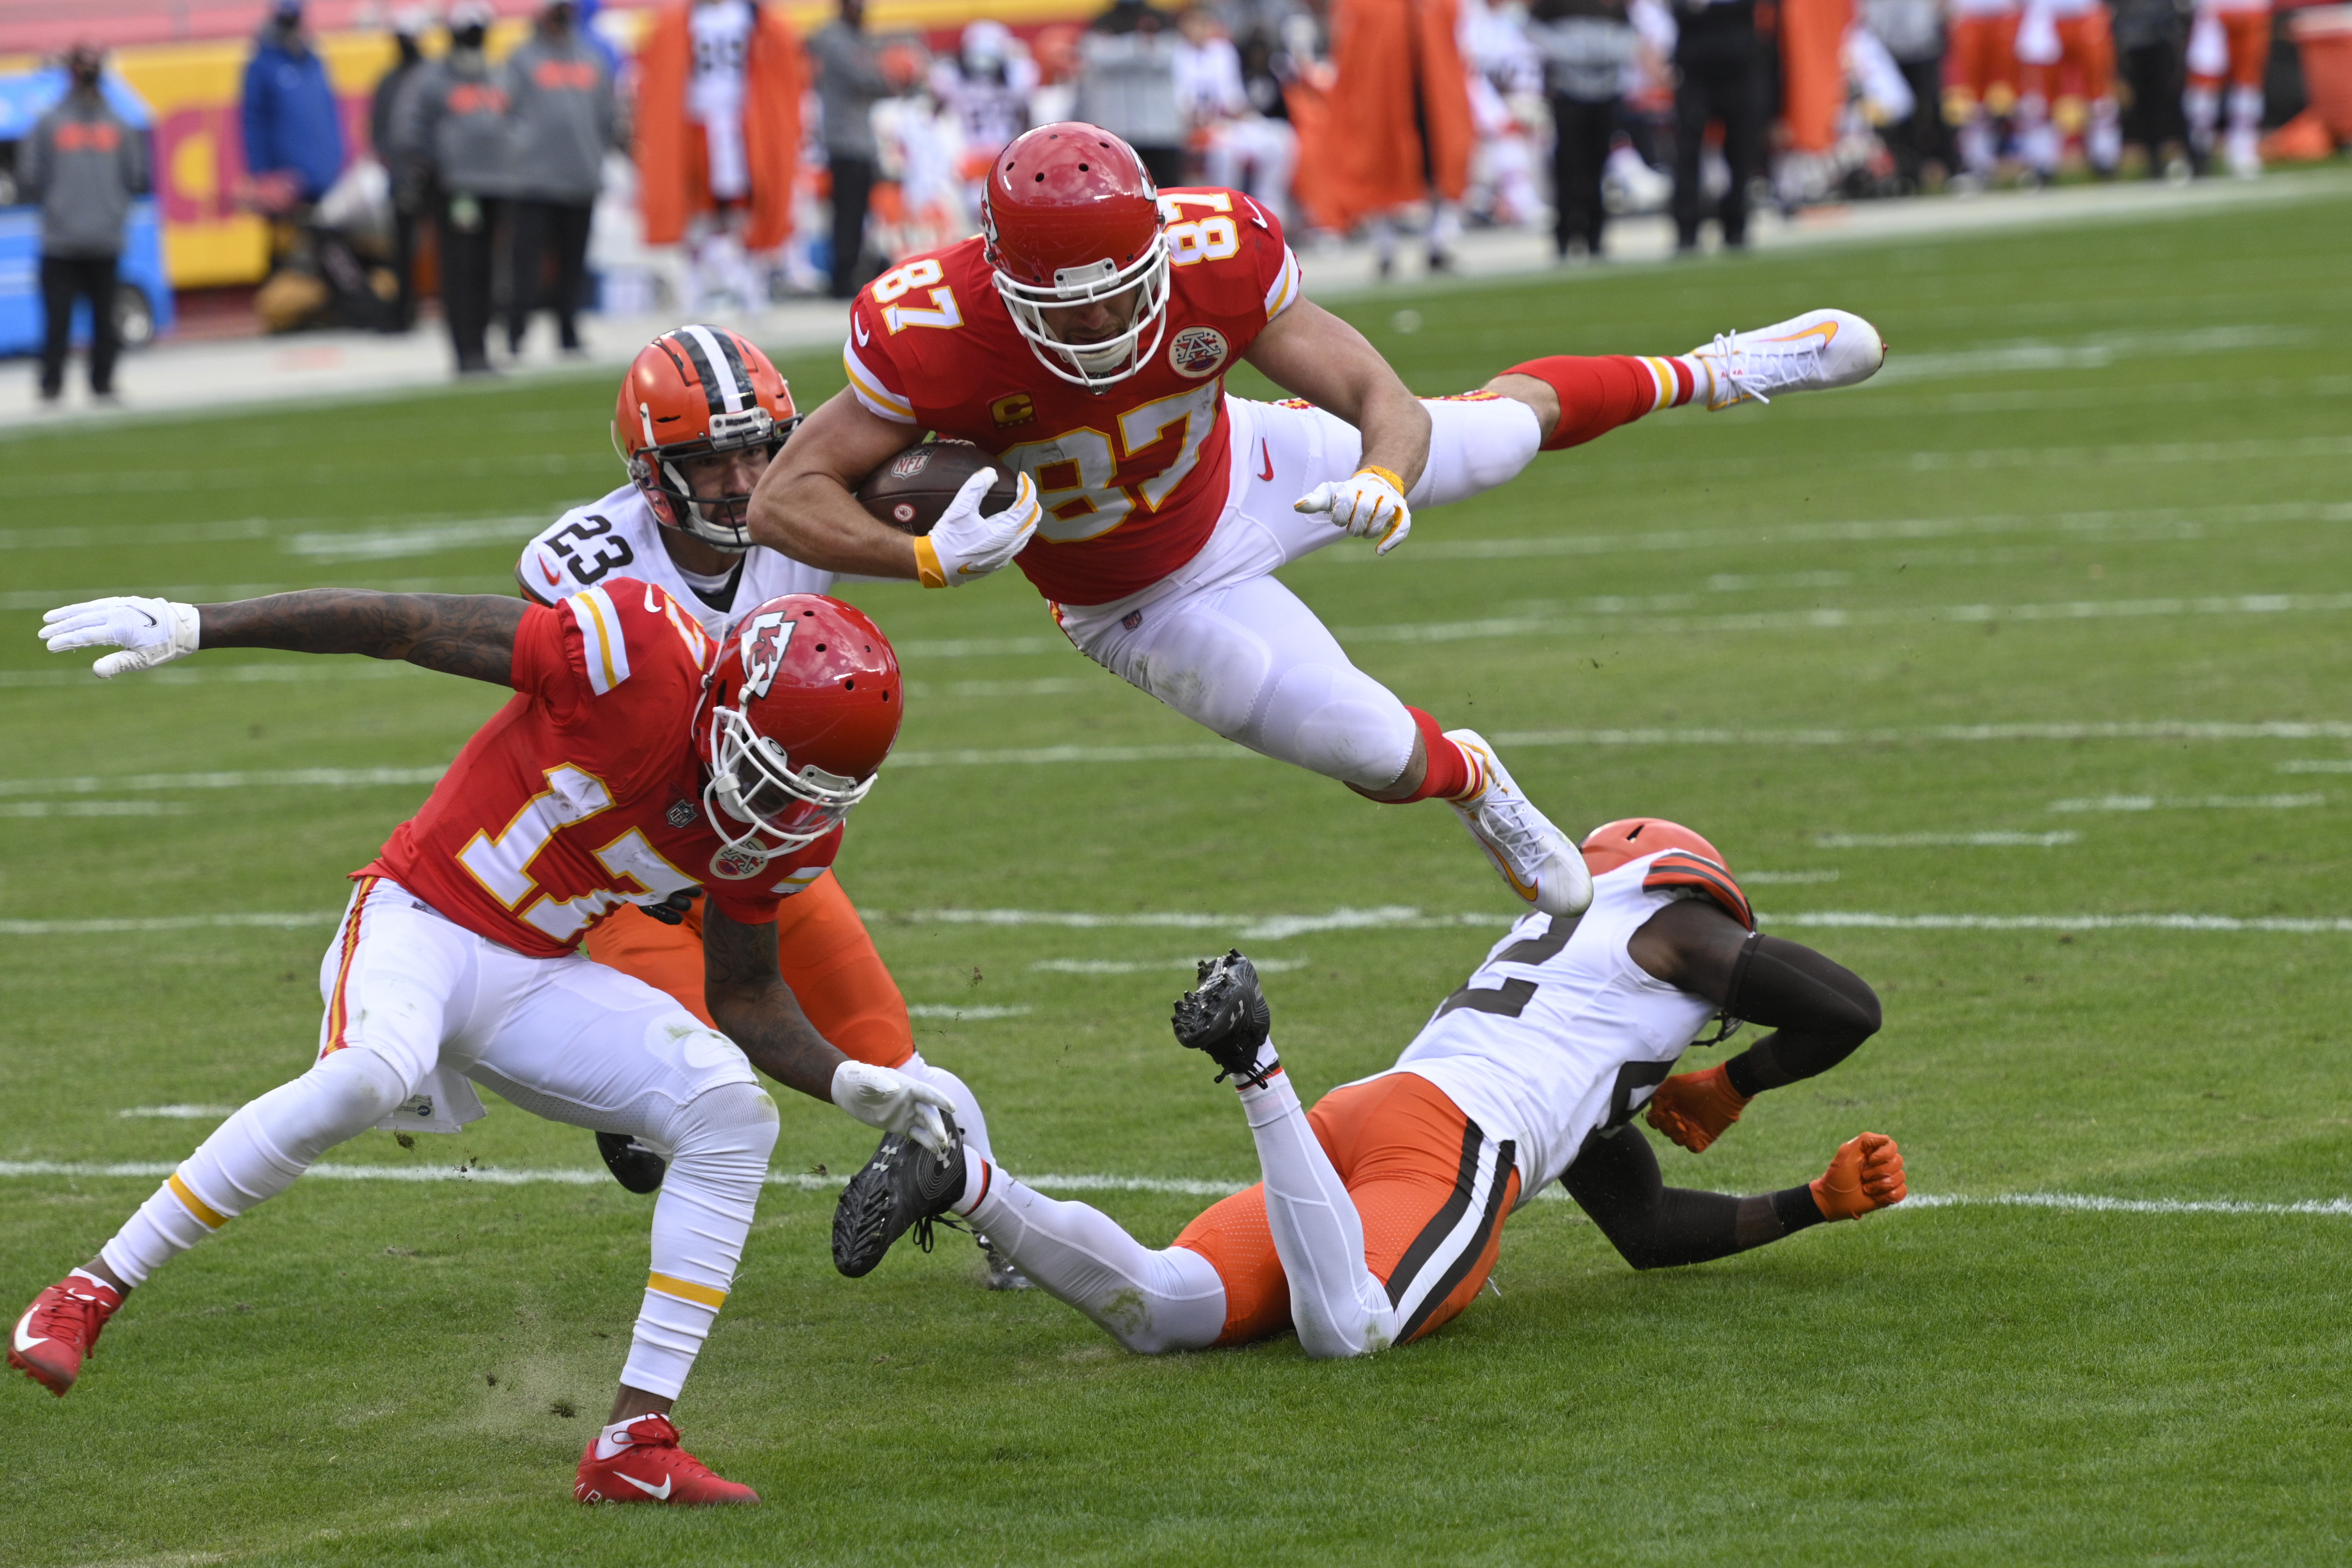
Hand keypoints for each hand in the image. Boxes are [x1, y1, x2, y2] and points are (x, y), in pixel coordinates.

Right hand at [40, 596, 200, 677]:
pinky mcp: (126, 602)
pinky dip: (84, 607)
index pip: (85, 635)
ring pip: (88, 608)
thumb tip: (95, 670)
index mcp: (119, 628)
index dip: (66, 641)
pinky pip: (99, 603)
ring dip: (67, 613)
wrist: (188, 626)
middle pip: (82, 620)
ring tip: (49, 618)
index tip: (49, 645)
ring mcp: (121, 605)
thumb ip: (118, 664)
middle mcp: (117, 613)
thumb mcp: (144, 660)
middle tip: (41, 634)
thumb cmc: (166, 646)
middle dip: (61, 627)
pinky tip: (75, 611)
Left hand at [830, 1061, 955, 1154]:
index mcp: (907, 1086)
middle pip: (929, 1113)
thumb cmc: (860, 1079)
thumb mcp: (868, 1080)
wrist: (849, 1091)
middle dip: (937, 1125)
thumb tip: (894, 1089)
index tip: (952, 1108)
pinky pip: (917, 1134)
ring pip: (926, 1125)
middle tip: (942, 1138)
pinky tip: (935, 1150)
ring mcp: (907, 1113)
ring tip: (942, 1148)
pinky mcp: (901, 1126)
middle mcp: (911, 1100)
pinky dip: (926, 1142)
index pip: (927, 1093)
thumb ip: (880, 1083)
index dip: (940, 1100)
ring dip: (935, 1135)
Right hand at [914, 469, 1039, 587]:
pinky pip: (1016, 546)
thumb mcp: (961, 507)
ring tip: (1020, 505)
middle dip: (1031, 502)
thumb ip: (977, 485)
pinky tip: (1010, 528)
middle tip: (1024, 488)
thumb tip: (992, 472)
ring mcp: (1005, 558)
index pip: (1026, 505)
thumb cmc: (949, 536)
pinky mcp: (997, 565)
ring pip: (1026, 535)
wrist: (937, 565)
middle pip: (1032, 521)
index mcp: (1005, 532)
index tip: (1022, 476)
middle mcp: (1010, 546)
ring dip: (1026, 518)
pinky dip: (1018, 532)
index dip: (1027, 487)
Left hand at [1295, 464, 1410, 554]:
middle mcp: (1374, 489)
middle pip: (1365, 507)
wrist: (1375, 484)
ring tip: (1363, 533)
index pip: (1346, 498)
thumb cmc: (1347, 494)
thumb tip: (1297, 506)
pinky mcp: (1401, 511)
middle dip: (1355, 525)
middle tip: (1351, 530)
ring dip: (1370, 531)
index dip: (1340, 515)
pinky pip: (1403, 525)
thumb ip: (1315, 501)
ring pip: (1383, 514)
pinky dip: (1392, 540)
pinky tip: (1379, 551)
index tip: (1338, 520)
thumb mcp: (1329, 495)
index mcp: (1354, 485)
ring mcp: (1390, 499)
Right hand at [1645, 1062, 1750, 1152]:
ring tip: (1684, 1125)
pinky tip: (1693, 1131)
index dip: (1654, 1120)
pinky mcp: (1707, 1136)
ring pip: (1678, 1141)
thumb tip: (1652, 1111)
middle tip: (1677, 1116)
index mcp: (1672, 1107)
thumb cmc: (1698, 1082)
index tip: (1661, 1113)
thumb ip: (1658, 1096)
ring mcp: (1694, 1128)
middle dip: (1668, 1126)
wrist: (1724, 1087)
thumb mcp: (1673, 1084)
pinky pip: (1694, 1148)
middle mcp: (1681, 1118)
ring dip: (1677, 1135)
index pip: (1655, 1120)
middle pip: (1665, 1131)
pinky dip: (1691, 1142)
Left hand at [1809, 1131, 1906, 1219]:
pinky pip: (1901, 1192)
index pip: (1892, 1146)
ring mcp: (1888, 1179)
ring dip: (1881, 1185)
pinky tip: (1875, 1197)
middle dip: (1879, 1171)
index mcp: (1874, 1152)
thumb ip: (1865, 1140)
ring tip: (1866, 1188)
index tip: (1869, 1160)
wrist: (1833, 1200)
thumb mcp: (1848, 1153)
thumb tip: (1887, 1139)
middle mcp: (1883, 1164)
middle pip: (1898, 1161)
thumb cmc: (1838, 1175)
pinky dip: (1888, 1195)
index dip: (1884, 1154)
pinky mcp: (1890, 1194)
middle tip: (1863, 1176)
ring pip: (1901, 1176)